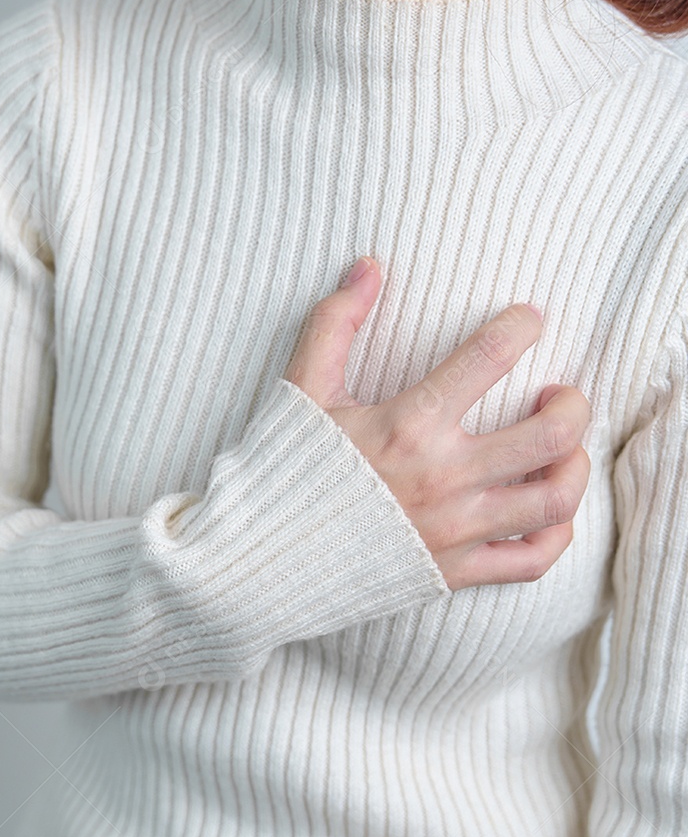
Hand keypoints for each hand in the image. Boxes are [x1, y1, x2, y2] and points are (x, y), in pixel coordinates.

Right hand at [283, 256, 590, 590]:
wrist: (260, 559)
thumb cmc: (284, 471)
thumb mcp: (302, 389)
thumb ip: (336, 322)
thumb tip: (370, 264)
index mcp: (409, 425)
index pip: (490, 357)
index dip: (521, 326)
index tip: (528, 319)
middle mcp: (444, 478)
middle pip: (551, 435)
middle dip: (573, 404)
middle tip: (560, 394)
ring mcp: (455, 530)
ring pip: (555, 498)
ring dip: (575, 466)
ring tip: (564, 450)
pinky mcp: (454, 572)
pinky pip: (531, 560)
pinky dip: (556, 534)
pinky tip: (549, 510)